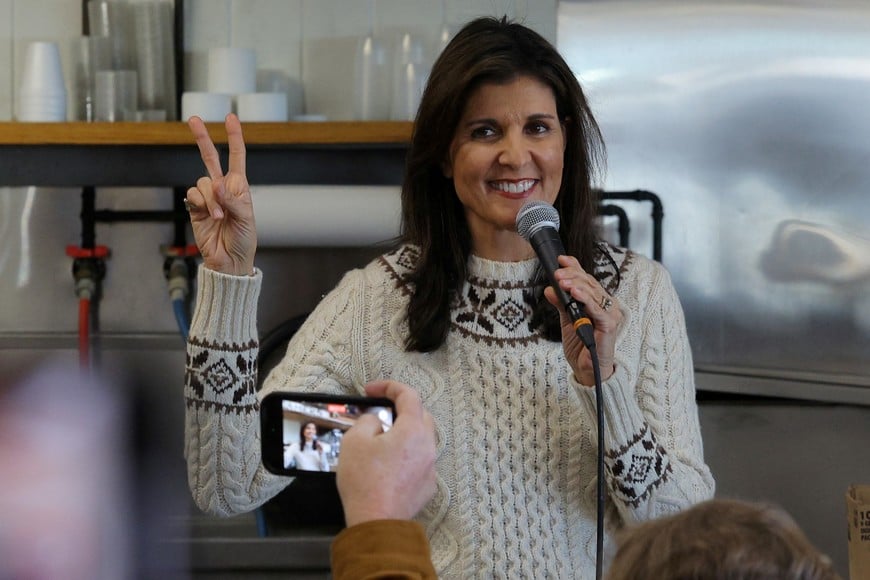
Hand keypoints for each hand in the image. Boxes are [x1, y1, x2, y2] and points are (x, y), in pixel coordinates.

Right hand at [186, 114, 256, 274]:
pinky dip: (200, 204)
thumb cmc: (243, 239)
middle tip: (194, 119)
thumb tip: (217, 185)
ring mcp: (208, 198)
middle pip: (210, 158)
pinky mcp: (194, 208)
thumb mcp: (246, 219)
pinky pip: (193, 195)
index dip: (234, 137)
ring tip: (218, 217)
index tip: (230, 118)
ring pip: (202, 183)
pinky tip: (207, 216)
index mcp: (239, 187)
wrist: (229, 259)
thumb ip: (232, 201)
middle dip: (202, 138)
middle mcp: (223, 188)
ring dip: (210, 199)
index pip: (236, 157)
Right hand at [336, 380, 436, 526]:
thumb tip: (377, 423)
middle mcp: (428, 446)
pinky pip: (419, 461)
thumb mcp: (355, 441)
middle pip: (420, 416)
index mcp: (413, 430)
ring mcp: (430, 467)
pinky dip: (406, 456)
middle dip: (400, 409)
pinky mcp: (427, 486)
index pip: (409, 395)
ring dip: (404, 434)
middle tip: (379, 413)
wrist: (376, 523)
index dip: (389, 387)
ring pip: (421, 440)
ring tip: (381, 441)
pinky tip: (388, 465)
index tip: (371, 390)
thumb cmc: (365, 481)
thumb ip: (367, 421)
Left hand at [544, 255, 622, 385]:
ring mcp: (610, 314)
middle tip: (556, 272)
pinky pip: (596, 308)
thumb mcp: (567, 320)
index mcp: (597, 301)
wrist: (587, 369)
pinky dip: (585, 299)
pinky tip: (574, 292)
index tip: (561, 259)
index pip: (586, 279)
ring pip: (592, 292)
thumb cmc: (580, 345)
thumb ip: (561, 304)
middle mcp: (606, 304)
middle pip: (589, 283)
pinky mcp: (609, 324)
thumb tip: (549, 289)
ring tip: (561, 280)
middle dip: (572, 275)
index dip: (575, 267)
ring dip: (576, 284)